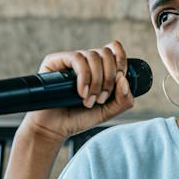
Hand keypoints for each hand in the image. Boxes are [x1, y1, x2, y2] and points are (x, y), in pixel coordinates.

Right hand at [19, 40, 135, 144]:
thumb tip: (123, 79)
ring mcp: (70, 59)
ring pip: (93, 56)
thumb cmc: (79, 118)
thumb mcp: (108, 112)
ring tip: (89, 101)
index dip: (121, 62)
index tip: (119, 80)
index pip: (114, 50)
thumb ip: (123, 100)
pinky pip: (77, 59)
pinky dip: (85, 77)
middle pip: (106, 53)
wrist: (55, 128)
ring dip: (97, 81)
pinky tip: (81, 93)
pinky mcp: (56, 61)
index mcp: (99, 68)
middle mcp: (85, 61)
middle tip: (101, 99)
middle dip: (109, 78)